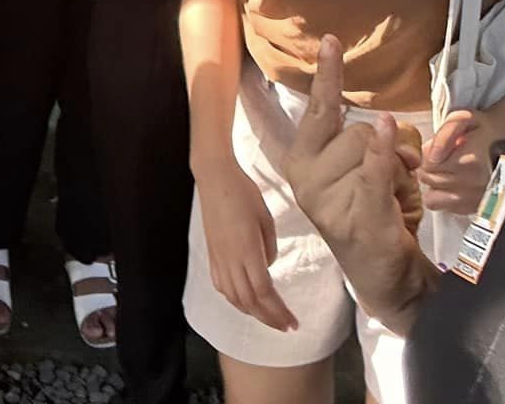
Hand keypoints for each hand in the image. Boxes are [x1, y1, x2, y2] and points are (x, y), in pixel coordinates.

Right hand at [194, 157, 295, 331]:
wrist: (215, 178)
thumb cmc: (245, 193)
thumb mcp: (266, 219)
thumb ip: (269, 248)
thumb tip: (267, 267)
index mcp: (247, 250)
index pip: (264, 292)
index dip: (278, 312)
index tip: (293, 323)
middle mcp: (230, 259)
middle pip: (249, 301)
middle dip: (269, 318)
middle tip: (286, 327)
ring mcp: (218, 258)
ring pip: (233, 297)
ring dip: (252, 312)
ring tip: (269, 317)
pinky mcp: (212, 255)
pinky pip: (222, 286)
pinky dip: (235, 300)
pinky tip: (245, 302)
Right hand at [281, 36, 416, 267]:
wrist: (384, 275)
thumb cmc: (373, 214)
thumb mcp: (360, 171)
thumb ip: (365, 142)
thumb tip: (383, 127)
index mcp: (301, 162)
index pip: (318, 110)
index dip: (327, 74)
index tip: (331, 40)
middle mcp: (305, 178)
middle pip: (356, 129)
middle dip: (387, 146)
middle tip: (396, 177)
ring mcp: (327, 200)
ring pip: (372, 149)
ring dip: (399, 170)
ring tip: (394, 198)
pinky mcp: (356, 216)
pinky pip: (373, 172)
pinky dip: (383, 152)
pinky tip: (388, 130)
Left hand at [417, 109, 499, 214]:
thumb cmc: (484, 131)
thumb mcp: (463, 119)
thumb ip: (445, 132)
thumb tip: (433, 155)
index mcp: (470, 161)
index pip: (426, 162)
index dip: (430, 151)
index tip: (445, 146)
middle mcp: (472, 184)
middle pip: (427, 178)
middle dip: (432, 167)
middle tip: (448, 157)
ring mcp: (473, 200)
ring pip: (431, 196)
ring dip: (436, 184)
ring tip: (451, 171)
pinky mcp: (471, 210)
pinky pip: (440, 207)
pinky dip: (442, 197)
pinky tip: (455, 185)